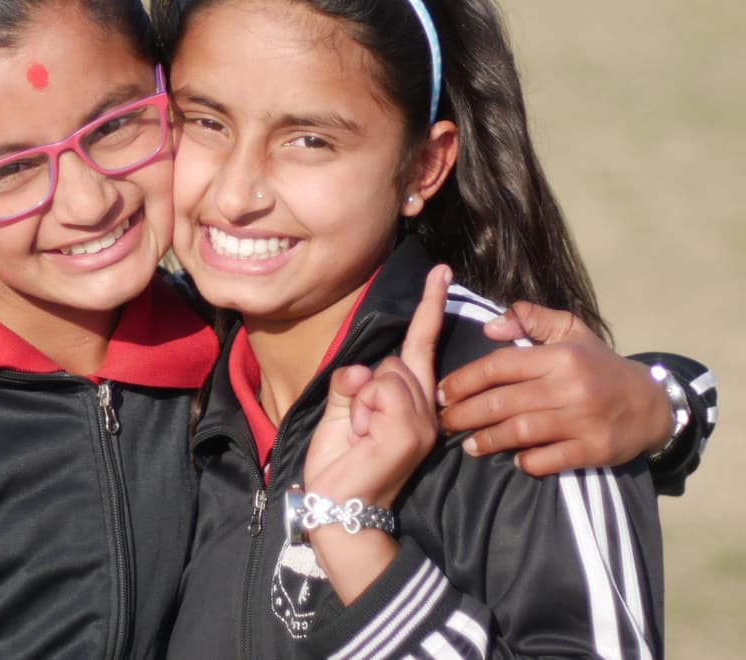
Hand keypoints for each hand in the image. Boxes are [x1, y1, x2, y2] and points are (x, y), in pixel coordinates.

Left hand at [301, 265, 449, 603]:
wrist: (337, 507)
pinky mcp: (408, 432)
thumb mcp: (340, 411)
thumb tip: (361, 371)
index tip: (440, 270)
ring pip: (385, 374)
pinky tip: (360, 439)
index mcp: (412, 402)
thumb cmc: (340, 462)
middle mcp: (427, 410)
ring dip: (359, 403)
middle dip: (365, 385)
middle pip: (394, 359)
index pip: (421, 345)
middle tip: (358, 428)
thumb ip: (351, 384)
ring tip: (359, 437)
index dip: (430, 306)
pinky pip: (379, 390)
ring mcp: (421, 422)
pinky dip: (359, 411)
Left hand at [437, 302, 670, 475]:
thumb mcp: (571, 331)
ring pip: (521, 431)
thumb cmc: (600, 365)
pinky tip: (513, 460)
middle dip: (465, 413)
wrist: (653, 403)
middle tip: (443, 421)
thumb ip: (530, 320)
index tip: (442, 391)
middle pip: (504, 402)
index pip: (500, 366)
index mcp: (560, 357)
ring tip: (467, 444)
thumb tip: (489, 326)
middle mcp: (570, 387)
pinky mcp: (595, 450)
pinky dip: (527, 461)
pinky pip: (550, 459)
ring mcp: (583, 420)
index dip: (466, 379)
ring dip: (488, 440)